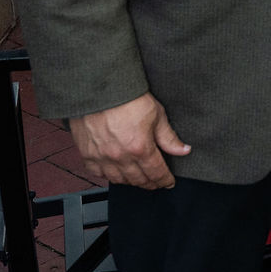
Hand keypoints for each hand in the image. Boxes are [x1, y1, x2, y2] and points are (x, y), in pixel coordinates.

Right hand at [68, 93, 191, 188]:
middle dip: (150, 183)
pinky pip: (98, 173)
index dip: (165, 180)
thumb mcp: (157, 114)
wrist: (100, 88)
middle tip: (156, 182)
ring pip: (119, 180)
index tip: (169, 182)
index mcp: (140, 148)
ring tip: (139, 178)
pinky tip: (116, 172)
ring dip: (131, 182)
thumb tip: (183, 150)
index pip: (156, 173)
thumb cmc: (128, 98)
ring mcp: (101, 157)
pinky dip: (109, 175)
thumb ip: (169, 137)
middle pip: (138, 180)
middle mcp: (120, 157)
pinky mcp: (87, 154)